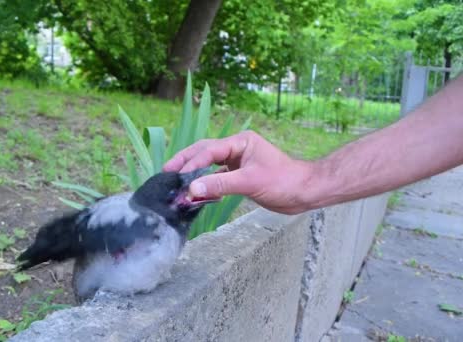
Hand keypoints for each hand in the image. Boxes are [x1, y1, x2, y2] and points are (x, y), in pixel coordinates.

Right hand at [163, 131, 313, 213]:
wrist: (304, 192)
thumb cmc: (283, 181)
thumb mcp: (249, 182)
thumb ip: (219, 184)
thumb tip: (192, 189)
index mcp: (240, 141)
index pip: (208, 150)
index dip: (191, 163)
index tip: (176, 176)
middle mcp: (237, 149)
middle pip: (204, 152)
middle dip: (186, 162)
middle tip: (166, 172)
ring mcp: (238, 162)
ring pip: (210, 167)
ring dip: (195, 176)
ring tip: (176, 184)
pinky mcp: (240, 176)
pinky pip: (218, 179)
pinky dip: (207, 187)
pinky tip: (198, 195)